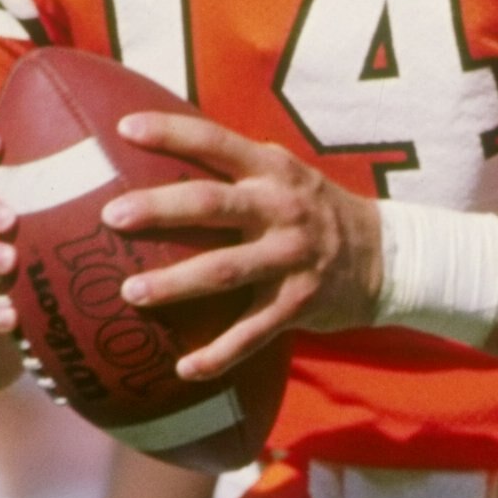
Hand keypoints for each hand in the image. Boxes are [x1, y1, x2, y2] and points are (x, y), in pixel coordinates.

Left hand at [102, 113, 384, 378]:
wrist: (385, 256)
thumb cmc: (313, 210)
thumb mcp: (284, 174)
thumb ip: (236, 166)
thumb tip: (162, 153)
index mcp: (272, 170)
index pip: (216, 141)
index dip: (171, 132)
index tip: (124, 129)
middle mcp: (282, 209)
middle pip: (212, 204)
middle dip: (160, 209)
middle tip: (111, 216)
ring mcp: (291, 257)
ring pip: (225, 270)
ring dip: (175, 283)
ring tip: (130, 292)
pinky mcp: (299, 303)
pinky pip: (253, 332)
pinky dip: (218, 353)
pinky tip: (184, 368)